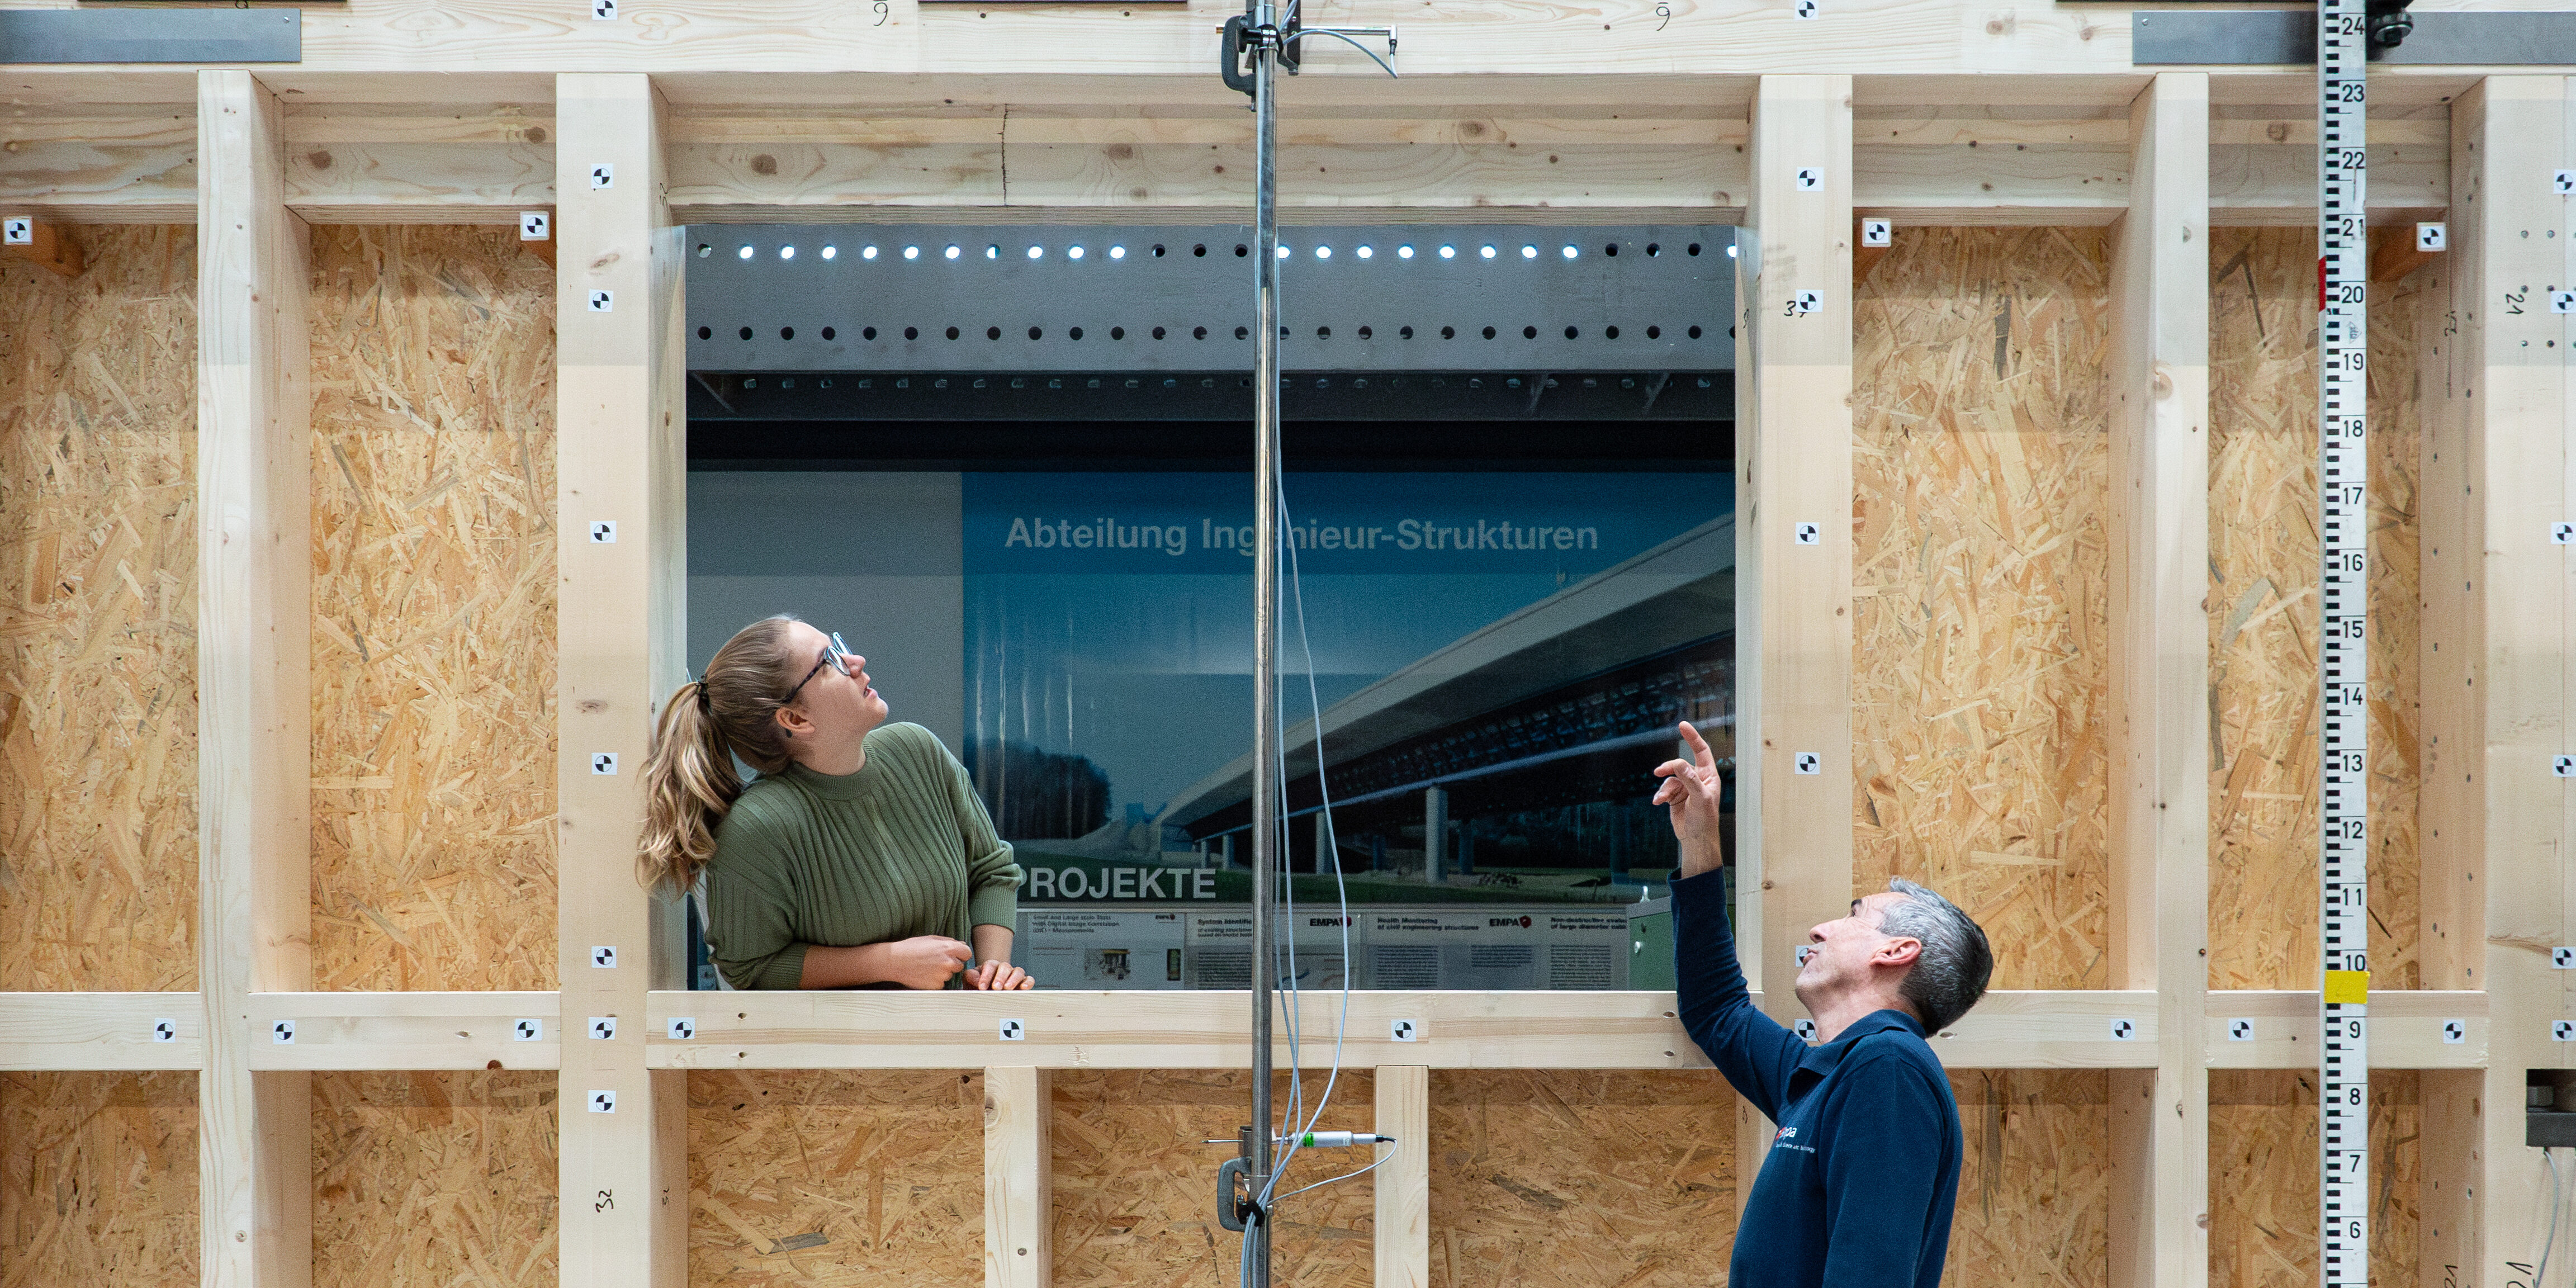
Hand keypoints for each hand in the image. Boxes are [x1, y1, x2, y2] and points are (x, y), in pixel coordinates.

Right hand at [879, 935, 973, 989]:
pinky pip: (941, 983)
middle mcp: (948, 962)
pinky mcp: (936, 986)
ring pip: (950, 975)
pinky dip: (935, 980)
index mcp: (949, 948)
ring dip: (943, 972)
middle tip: (936, 961)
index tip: (954, 955)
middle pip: (959, 965)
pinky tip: (925, 975)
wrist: (895, 961)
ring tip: (927, 967)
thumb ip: (949, 942)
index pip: (967, 953)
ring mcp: (943, 975)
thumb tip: (962, 945)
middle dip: (952, 964)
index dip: (961, 954)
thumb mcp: (931, 939)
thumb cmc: (911, 947)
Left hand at [963, 959, 1033, 989]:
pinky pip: (1029, 980)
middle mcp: (1004, 969)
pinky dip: (1028, 982)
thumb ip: (970, 977)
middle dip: (1000, 977)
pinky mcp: (1024, 983)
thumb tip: (977, 979)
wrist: (986, 998)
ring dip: (1013, 979)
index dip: (986, 975)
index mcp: (990, 967)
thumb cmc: (977, 989)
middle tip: (996, 987)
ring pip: (1018, 971)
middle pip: (1005, 967)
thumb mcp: (970, 982)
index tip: (981, 986)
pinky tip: (1023, 988)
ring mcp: (1015, 976)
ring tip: (1008, 988)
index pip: (990, 965)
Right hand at [1652, 721, 1725, 877]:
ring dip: (1664, 787)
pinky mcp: (1675, 797)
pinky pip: (1664, 790)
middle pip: (1680, 764)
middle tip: (1659, 771)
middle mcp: (1697, 779)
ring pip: (1670, 778)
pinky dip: (1661, 795)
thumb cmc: (1705, 820)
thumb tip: (1679, 762)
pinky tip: (1658, 803)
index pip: (1701, 751)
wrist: (1696, 840)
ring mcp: (1685, 788)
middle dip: (1669, 767)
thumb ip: (1690, 779)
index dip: (1692, 738)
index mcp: (1709, 776)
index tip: (1682, 725)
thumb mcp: (1700, 798)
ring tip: (1662, 798)